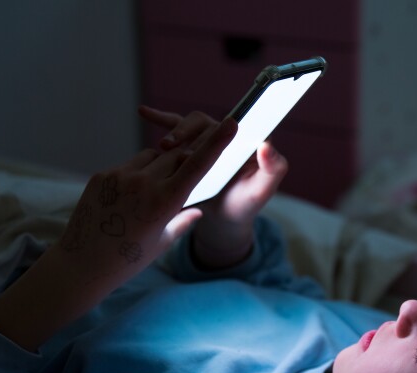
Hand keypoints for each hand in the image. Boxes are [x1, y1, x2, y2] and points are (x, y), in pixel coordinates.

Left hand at [55, 113, 237, 284]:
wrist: (81, 265)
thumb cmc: (127, 260)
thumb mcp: (162, 242)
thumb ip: (182, 221)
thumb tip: (199, 211)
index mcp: (165, 202)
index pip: (197, 164)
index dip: (216, 143)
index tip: (230, 123)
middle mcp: (143, 184)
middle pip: (176, 157)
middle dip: (185, 161)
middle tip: (185, 176)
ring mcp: (120, 177)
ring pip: (152, 157)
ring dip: (160, 166)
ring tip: (149, 196)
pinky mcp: (102, 176)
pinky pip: (129, 165)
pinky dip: (136, 175)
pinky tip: (126, 200)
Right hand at [139, 105, 288, 267]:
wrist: (223, 216)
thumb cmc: (244, 204)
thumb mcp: (261, 192)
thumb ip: (273, 170)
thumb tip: (267, 145)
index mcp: (247, 140)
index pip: (238, 123)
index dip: (226, 124)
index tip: (214, 129)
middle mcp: (226, 133)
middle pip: (207, 123)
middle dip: (189, 132)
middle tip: (174, 145)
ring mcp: (206, 137)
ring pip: (188, 125)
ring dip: (175, 132)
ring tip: (163, 146)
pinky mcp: (189, 143)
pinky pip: (174, 126)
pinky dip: (159, 117)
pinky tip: (143, 112)